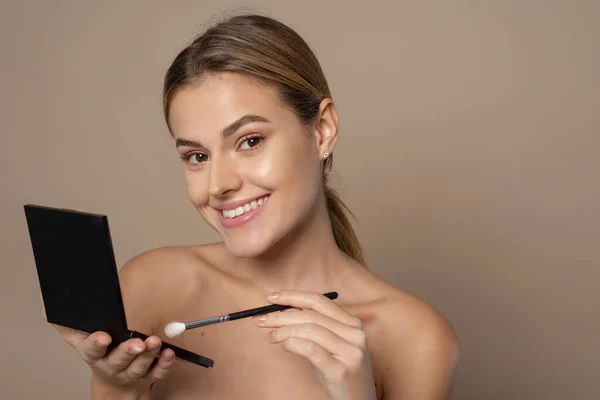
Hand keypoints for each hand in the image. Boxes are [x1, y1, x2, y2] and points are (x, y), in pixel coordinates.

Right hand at [42, 300, 173, 394]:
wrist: (113, 384)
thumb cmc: (99, 353)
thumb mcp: (80, 339)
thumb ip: (67, 324)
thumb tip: (48, 307)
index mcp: (94, 354)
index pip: (93, 350)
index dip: (97, 344)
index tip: (104, 337)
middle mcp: (111, 366)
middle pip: (119, 360)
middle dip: (128, 351)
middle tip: (137, 343)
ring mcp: (130, 372)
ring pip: (139, 366)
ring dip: (148, 354)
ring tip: (154, 342)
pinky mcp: (148, 375)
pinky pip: (157, 372)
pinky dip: (164, 363)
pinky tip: (168, 353)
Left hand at [253, 290, 377, 399]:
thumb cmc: (339, 372)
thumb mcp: (331, 345)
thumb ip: (315, 327)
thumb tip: (281, 313)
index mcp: (352, 323)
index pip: (319, 300)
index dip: (292, 296)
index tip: (270, 298)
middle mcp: (355, 334)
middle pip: (311, 315)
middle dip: (280, 315)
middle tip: (259, 319)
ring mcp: (350, 351)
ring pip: (310, 329)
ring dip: (283, 330)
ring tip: (270, 336)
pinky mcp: (341, 370)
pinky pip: (310, 349)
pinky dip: (292, 344)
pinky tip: (283, 346)